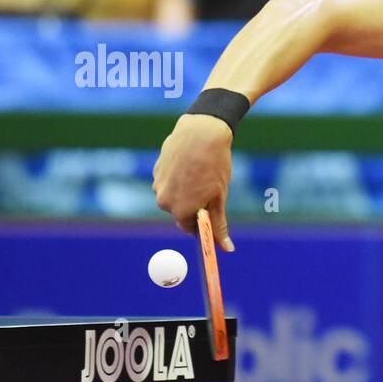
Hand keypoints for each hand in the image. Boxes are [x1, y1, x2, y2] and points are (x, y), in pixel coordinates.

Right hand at [152, 114, 234, 250]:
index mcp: (182, 211)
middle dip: (193, 205)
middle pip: (180, 212)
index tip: (210, 212)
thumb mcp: (219, 197)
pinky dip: (179, 177)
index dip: (202, 220)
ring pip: (174, 196)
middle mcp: (165, 201)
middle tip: (209, 188)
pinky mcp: (156, 171)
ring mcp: (158, 185)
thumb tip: (226, 248)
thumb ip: (219, 225)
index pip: (189, 227)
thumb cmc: (214, 166)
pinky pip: (168, 181)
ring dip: (185, 190)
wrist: (201, 133)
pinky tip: (189, 164)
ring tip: (200, 173)